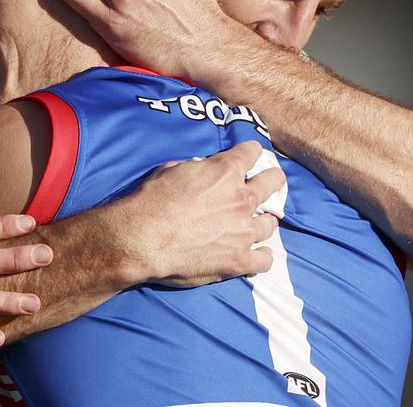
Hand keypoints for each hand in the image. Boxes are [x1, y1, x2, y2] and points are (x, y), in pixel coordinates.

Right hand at [116, 141, 282, 286]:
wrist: (141, 239)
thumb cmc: (151, 202)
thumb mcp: (172, 170)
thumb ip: (197, 170)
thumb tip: (202, 173)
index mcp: (225, 172)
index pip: (251, 152)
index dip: (250, 152)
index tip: (250, 154)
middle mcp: (241, 199)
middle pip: (272, 183)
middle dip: (272, 179)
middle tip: (270, 182)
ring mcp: (243, 231)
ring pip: (270, 223)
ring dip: (264, 221)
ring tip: (257, 223)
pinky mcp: (239, 260)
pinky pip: (264, 260)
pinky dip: (262, 256)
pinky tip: (256, 254)